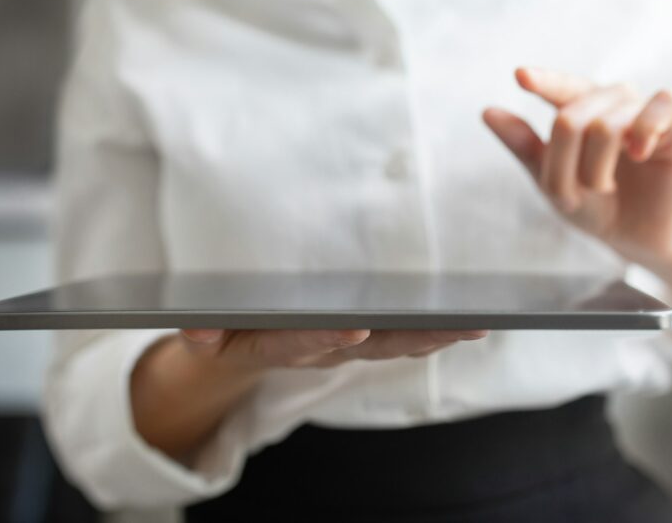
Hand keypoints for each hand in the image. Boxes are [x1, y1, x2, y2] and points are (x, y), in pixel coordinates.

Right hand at [179, 328, 488, 371]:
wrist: (235, 352)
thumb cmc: (224, 330)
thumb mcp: (203, 335)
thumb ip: (201, 334)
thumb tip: (197, 333)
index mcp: (278, 345)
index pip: (301, 342)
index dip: (326, 337)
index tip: (354, 329)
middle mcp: (320, 350)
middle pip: (369, 346)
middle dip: (412, 337)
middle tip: (453, 325)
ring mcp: (344, 346)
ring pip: (394, 342)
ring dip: (434, 334)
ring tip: (474, 321)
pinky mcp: (361, 338)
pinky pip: (401, 337)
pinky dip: (433, 329)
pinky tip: (467, 319)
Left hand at [483, 67, 671, 268]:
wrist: (635, 237)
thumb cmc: (593, 205)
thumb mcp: (551, 180)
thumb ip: (523, 145)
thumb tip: (487, 111)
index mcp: (578, 109)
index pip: (559, 87)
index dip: (543, 80)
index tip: (520, 76)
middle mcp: (610, 102)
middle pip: (572, 117)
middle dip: (564, 165)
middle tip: (577, 192)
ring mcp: (642, 110)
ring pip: (607, 122)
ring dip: (596, 167)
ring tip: (602, 186)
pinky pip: (659, 105)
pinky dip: (644, 129)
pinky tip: (639, 152)